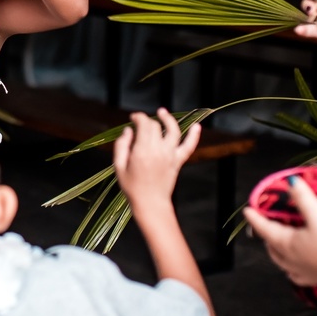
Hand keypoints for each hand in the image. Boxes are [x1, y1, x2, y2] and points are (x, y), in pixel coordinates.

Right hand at [112, 108, 200, 222]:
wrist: (150, 204)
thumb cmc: (132, 187)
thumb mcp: (119, 167)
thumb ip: (122, 146)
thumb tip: (128, 130)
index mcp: (142, 151)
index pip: (144, 124)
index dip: (138, 117)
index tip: (133, 117)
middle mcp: (158, 150)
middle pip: (156, 126)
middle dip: (148, 120)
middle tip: (141, 123)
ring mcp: (170, 155)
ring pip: (173, 131)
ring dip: (169, 119)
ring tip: (162, 112)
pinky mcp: (178, 162)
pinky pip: (189, 147)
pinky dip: (194, 136)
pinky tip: (197, 126)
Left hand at [243, 175, 316, 287]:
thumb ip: (303, 197)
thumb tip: (291, 182)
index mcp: (286, 243)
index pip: (266, 228)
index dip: (256, 218)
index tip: (247, 211)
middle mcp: (290, 259)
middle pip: (271, 246)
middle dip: (266, 235)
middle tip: (264, 226)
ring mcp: (303, 271)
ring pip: (282, 261)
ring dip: (276, 251)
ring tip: (276, 245)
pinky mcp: (316, 279)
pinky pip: (297, 275)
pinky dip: (291, 269)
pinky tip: (295, 269)